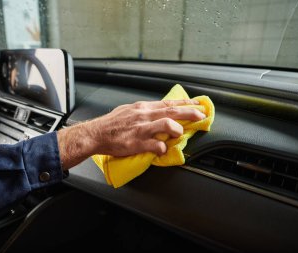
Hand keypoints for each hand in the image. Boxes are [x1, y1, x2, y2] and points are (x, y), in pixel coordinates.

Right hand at [57, 99, 204, 169]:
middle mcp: (144, 115)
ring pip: (166, 123)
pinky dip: (163, 147)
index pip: (168, 102)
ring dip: (177, 129)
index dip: (185, 103)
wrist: (96, 134)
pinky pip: (156, 144)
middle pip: (172, 110)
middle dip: (190, 112)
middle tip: (201, 115)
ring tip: (180, 134)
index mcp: (142, 107)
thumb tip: (157, 113)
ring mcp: (141, 128)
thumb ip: (144, 111)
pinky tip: (163, 149)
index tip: (197, 103)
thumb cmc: (111, 124)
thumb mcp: (128, 110)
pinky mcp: (137, 142)